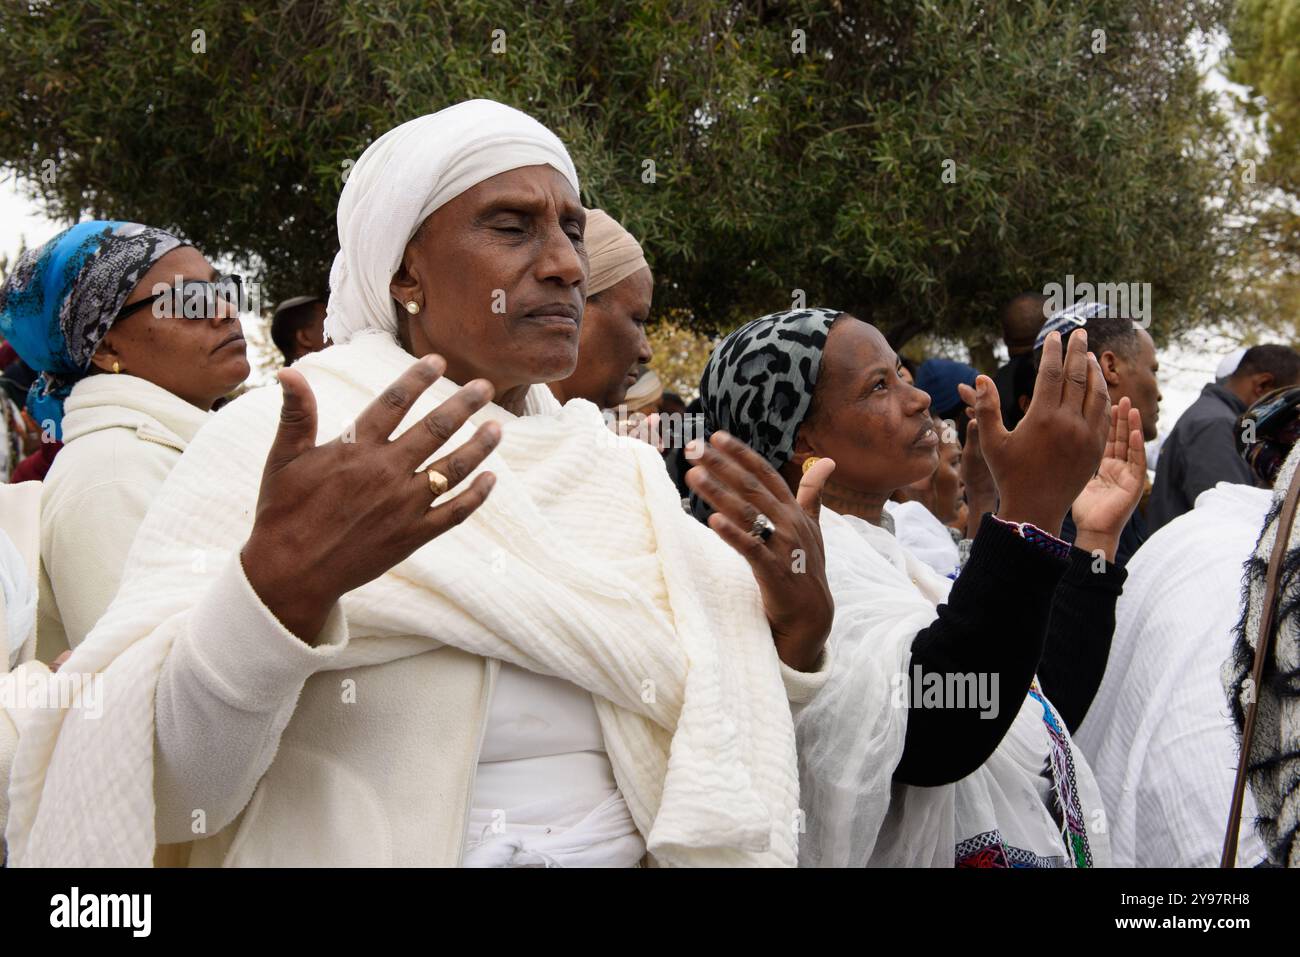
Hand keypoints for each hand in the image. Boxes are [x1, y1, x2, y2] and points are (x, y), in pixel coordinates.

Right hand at [242, 356, 500, 642]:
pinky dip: (476, 495)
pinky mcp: (413, 535)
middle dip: (463, 405)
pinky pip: (454, 512)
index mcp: (355, 449)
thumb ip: (296, 414)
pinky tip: (490, 478)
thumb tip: (288, 371)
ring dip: (479, 446)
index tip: (438, 362)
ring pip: (453, 467)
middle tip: (484, 386)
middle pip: (435, 429)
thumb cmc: (283, 512)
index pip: (394, 402)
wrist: (291, 573)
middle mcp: (386, 472)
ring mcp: (404, 505)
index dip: (417, 379)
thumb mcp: (282, 459)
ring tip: (497, 428)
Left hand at [684, 432, 835, 671]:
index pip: (766, 474)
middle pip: (751, 488)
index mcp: (794, 510)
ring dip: (719, 492)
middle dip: (722, 466)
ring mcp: (783, 546)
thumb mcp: (812, 526)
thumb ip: (813, 493)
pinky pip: (751, 548)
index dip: (742, 454)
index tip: (717, 436)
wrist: (812, 614)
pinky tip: (713, 520)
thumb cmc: (807, 566)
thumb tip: (828, 461)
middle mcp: (789, 523)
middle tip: (694, 449)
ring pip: (747, 513)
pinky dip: (733, 533)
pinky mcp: (774, 571)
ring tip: (694, 476)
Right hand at [955, 330, 1108, 535]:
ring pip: (1097, 393)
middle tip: (1080, 332)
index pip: (1052, 373)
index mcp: (1042, 418)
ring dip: (1095, 371)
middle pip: (1078, 376)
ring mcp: (1087, 435)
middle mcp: (1068, 423)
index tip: (1054, 335)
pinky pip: (1104, 415)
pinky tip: (1099, 388)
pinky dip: (1103, 397)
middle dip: (1079, 351)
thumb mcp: (991, 442)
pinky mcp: (1096, 448)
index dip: (1053, 351)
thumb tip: (981, 377)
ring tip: (1090, 357)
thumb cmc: (1009, 475)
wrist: (1035, 509)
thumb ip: (986, 407)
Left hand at [1071, 397, 1146, 561]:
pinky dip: (1139, 446)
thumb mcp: (1073, 475)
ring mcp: (1126, 473)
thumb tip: (1051, 434)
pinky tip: (1138, 431)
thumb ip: (1069, 456)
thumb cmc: (1080, 507)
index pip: (1101, 432)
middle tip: (1115, 392)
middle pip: (1117, 432)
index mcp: (1100, 461)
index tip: (1092, 394)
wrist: (1090, 531)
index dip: (1100, 414)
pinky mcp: (1134, 484)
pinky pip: (1138, 461)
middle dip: (1116, 412)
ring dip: (1131, 424)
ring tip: (1128, 405)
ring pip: (1131, 442)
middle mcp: (1116, 465)